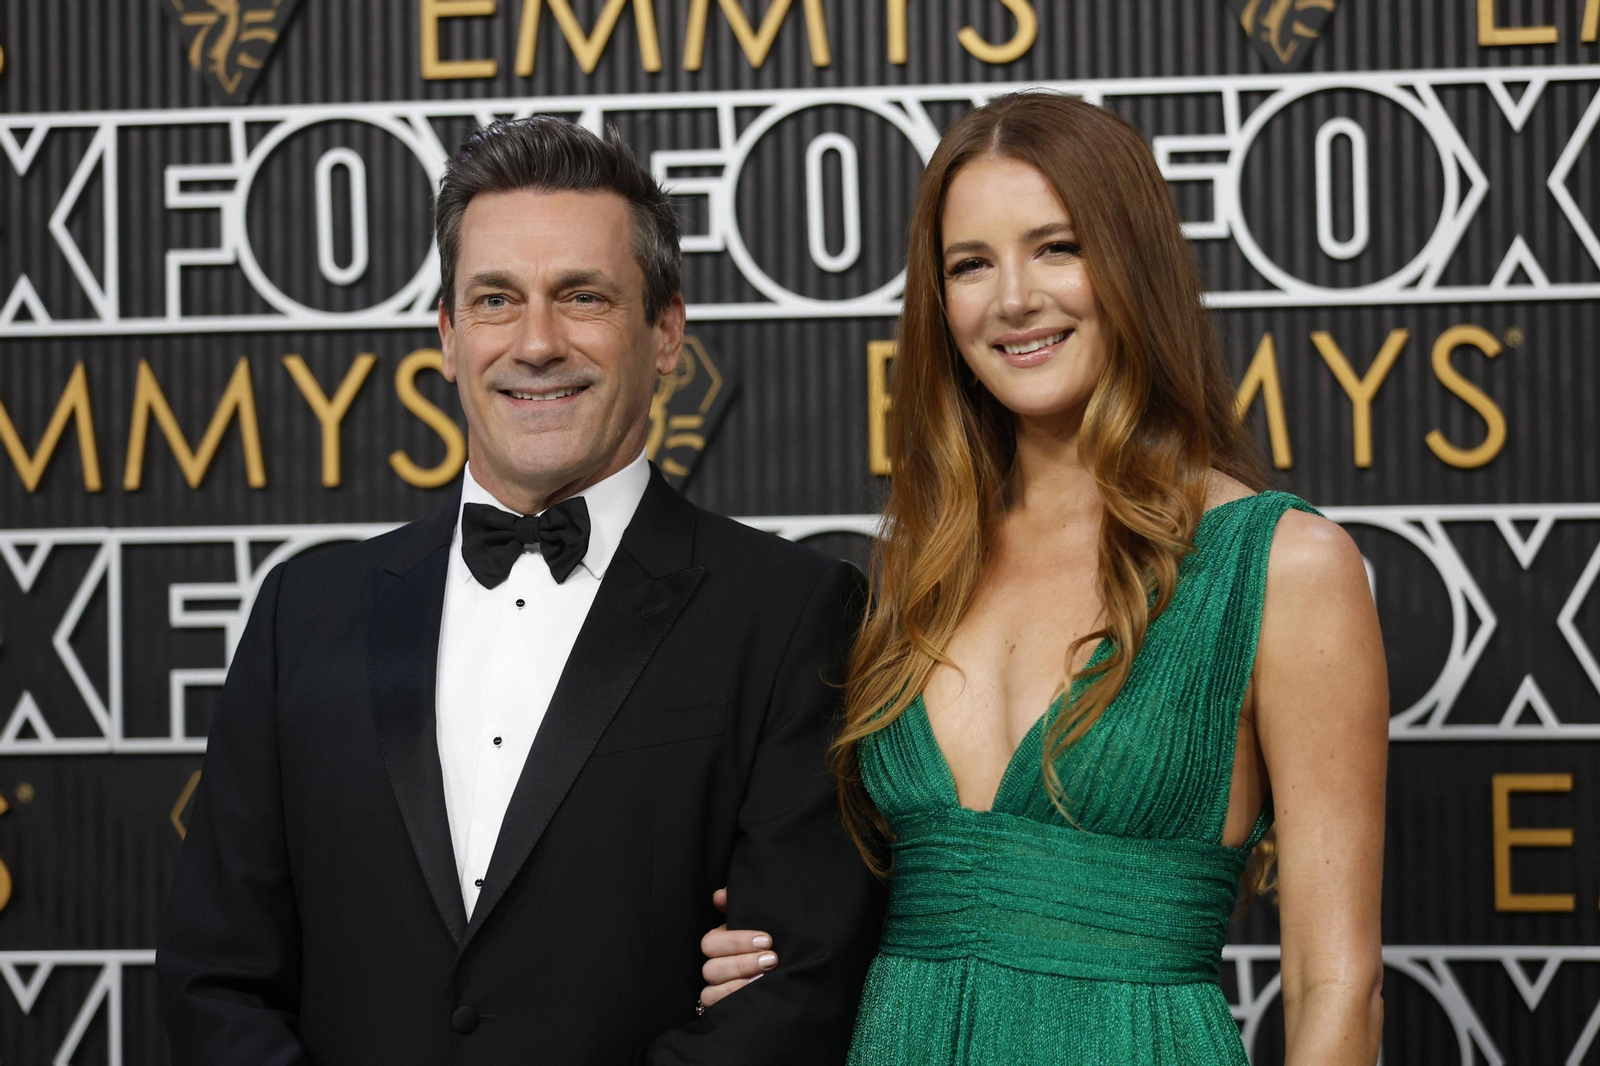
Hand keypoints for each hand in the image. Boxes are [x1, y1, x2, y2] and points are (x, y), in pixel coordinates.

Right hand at [698, 887, 778, 1008]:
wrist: (788, 970)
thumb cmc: (771, 942)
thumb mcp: (759, 920)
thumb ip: (740, 904)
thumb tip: (720, 896)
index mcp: (719, 943)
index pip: (712, 943)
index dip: (737, 941)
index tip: (767, 940)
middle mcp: (714, 966)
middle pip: (712, 968)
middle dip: (743, 963)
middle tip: (772, 959)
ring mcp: (715, 989)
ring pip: (711, 990)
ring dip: (740, 985)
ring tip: (766, 978)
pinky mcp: (721, 1008)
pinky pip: (717, 1007)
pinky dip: (734, 1000)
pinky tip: (757, 994)